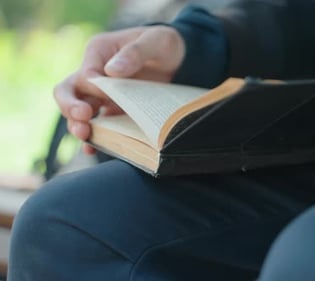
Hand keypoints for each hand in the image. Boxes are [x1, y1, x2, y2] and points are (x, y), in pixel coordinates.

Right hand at [53, 25, 184, 153]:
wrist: (179, 59)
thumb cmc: (164, 44)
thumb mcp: (155, 41)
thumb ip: (135, 52)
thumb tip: (111, 70)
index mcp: (99, 52)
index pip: (85, 74)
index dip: (94, 88)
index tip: (108, 94)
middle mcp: (95, 73)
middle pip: (68, 91)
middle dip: (70, 106)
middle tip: (83, 117)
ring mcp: (102, 94)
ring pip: (78, 111)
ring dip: (78, 125)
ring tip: (85, 136)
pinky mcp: (113, 109)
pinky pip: (99, 125)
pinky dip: (95, 137)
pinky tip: (92, 148)